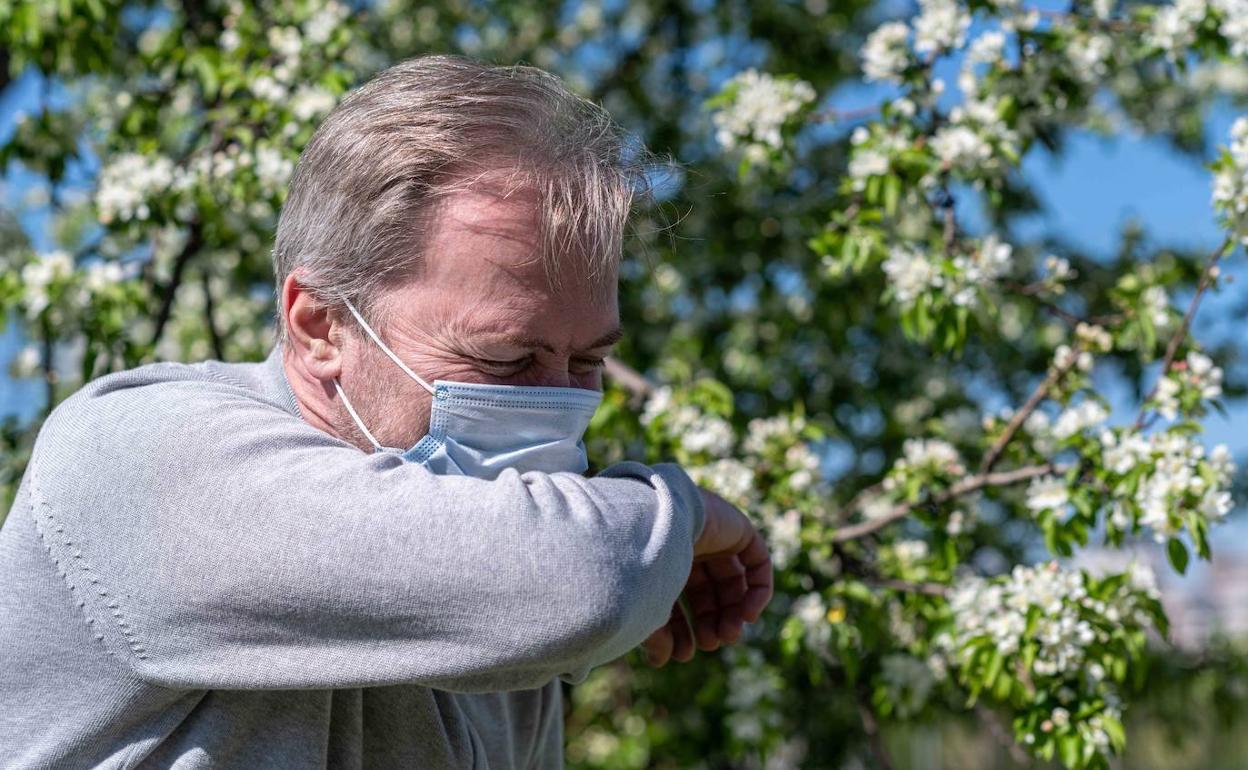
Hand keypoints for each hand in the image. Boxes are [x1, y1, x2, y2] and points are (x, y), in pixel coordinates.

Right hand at [641, 488, 773, 666]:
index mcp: (659, 560)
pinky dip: (758, 591)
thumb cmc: (640, 567)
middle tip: (711, 644)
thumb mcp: (646, 609)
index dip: (680, 629)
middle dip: (710, 623)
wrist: (650, 525)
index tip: (682, 654)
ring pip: (733, 581)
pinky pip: (757, 562)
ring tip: (730, 635)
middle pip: (707, 592)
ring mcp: (713, 535)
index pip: (675, 598)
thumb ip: (656, 636)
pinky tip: (748, 616)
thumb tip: (662, 661)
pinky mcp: (737, 528)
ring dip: (734, 613)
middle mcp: (686, 546)